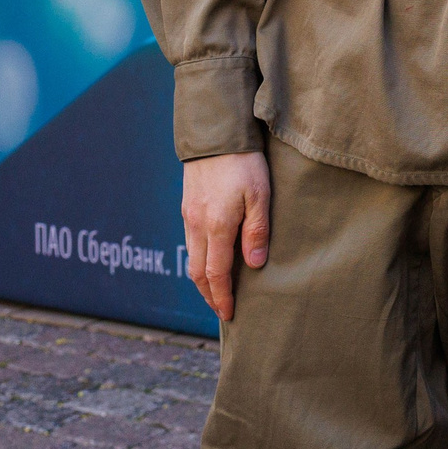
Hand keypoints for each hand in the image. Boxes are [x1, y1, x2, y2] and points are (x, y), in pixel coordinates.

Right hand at [181, 151, 271, 321]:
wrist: (215, 134)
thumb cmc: (244, 163)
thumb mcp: (260, 195)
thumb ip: (256, 230)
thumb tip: (253, 264)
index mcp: (216, 225)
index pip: (215, 274)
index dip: (222, 297)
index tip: (229, 314)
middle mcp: (197, 225)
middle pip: (197, 273)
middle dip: (209, 295)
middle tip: (222, 310)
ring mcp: (189, 216)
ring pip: (191, 258)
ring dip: (203, 280)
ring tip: (218, 291)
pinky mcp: (187, 207)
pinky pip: (190, 242)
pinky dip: (199, 260)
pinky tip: (211, 260)